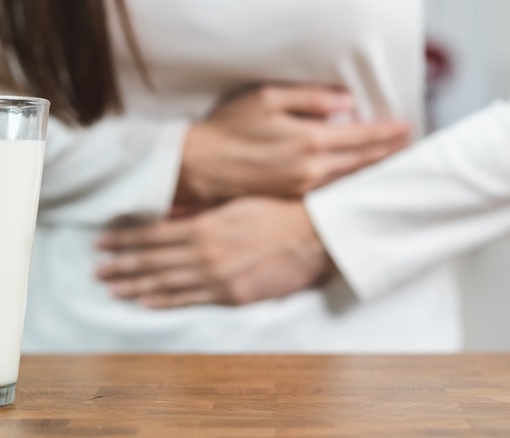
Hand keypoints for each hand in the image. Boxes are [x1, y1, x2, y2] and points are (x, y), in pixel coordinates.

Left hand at [96, 197, 330, 308]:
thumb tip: (166, 208)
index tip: (102, 242)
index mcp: (202, 224)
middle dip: (120, 265)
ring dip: (134, 286)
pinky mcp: (231, 295)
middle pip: (151, 260)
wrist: (314, 234)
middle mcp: (203, 252)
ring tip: (111, 289)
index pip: (152, 234)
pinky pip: (190, 300)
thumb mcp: (234, 201)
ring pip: (165, 282)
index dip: (124, 239)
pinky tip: (145, 303)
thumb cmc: (276, 211)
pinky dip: (165, 302)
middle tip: (96, 270)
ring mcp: (215, 276)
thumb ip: (197, 208)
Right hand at [175, 85, 409, 203]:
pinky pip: (328, 193)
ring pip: (347, 181)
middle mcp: (311, 169)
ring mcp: (300, 188)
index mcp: (309, 140)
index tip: (407, 129)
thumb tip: (345, 103)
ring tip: (389, 167)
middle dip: (387, 156)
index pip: (361, 137)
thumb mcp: (267, 98)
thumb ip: (310, 98)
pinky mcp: (289, 199)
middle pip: (361, 163)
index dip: (387, 132)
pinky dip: (347, 186)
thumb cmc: (228, 128)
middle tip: (408, 151)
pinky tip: (354, 184)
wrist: (198, 166)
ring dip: (370, 173)